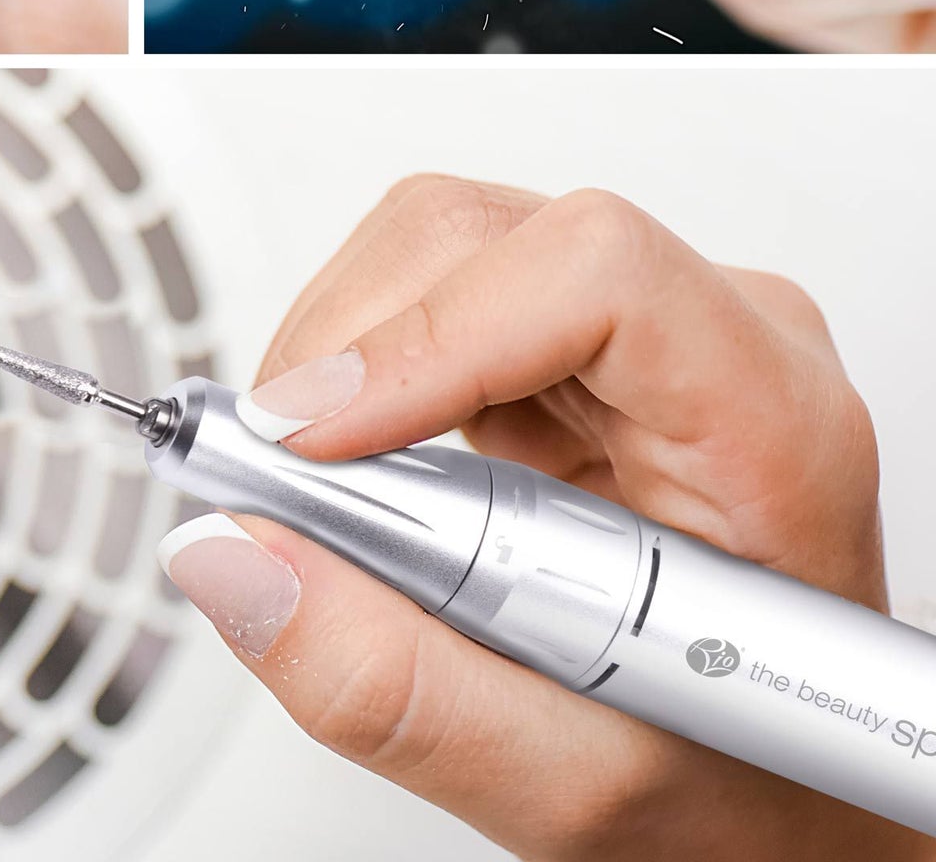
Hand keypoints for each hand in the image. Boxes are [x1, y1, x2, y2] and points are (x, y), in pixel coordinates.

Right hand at [157, 176, 920, 860]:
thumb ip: (401, 691)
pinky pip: (428, 282)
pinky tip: (361, 459)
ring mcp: (640, 321)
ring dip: (335, 351)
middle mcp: (715, 335)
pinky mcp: (570, 332)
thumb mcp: (578, 788)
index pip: (596, 273)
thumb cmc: (745, 781)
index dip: (432, 333)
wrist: (786, 766)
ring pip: (439, 240)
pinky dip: (351, 362)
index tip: (314, 439)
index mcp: (769, 424)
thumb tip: (238, 562)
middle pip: (484, 236)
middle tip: (273, 476)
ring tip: (321, 482)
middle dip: (342, 346)